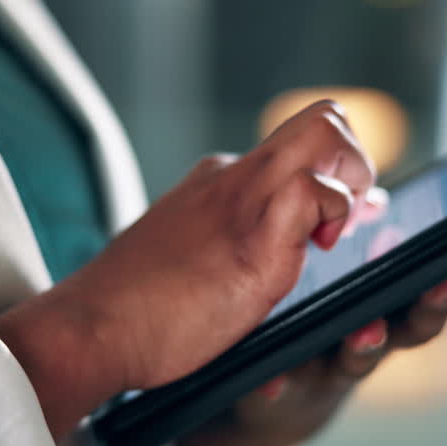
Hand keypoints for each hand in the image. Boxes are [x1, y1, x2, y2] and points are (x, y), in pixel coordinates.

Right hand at [0, 101, 375, 437]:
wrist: (93, 327)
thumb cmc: (132, 312)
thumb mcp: (180, 263)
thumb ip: (217, 250)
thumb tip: (254, 262)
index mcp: (214, 183)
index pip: (288, 150)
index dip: (329, 175)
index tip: (337, 218)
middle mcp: (232, 174)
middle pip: (320, 118)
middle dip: (354, 158)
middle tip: (351, 218)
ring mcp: (246, 194)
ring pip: (328, 128)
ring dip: (353, 178)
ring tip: (333, 236)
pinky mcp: (259, 227)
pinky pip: (323, 191)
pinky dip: (336, 217)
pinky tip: (315, 254)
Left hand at [174, 243, 446, 445]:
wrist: (271, 391)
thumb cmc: (327, 319)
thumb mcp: (358, 277)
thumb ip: (375, 239)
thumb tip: (384, 191)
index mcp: (392, 299)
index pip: (442, 275)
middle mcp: (373, 335)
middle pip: (414, 324)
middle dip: (433, 305)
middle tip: (446, 282)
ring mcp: (332, 365)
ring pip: (358, 359)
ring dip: (367, 345)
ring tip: (368, 331)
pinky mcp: (284, 389)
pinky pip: (282, 386)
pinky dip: (280, 384)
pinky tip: (272, 380)